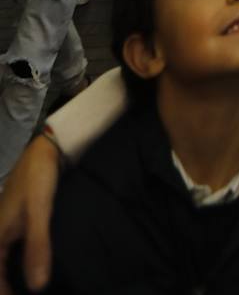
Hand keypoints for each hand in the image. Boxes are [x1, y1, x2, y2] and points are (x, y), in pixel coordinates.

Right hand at [0, 135, 60, 293]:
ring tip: (23, 290)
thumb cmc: (38, 177)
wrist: (45, 147)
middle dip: (5, 286)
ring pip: (2, 261)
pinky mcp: (16, 221)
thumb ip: (37, 247)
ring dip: (8, 276)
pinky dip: (16, 264)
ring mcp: (4, 227)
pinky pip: (10, 250)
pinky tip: (31, 267)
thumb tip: (38, 288)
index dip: (3, 293)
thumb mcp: (39, 212)